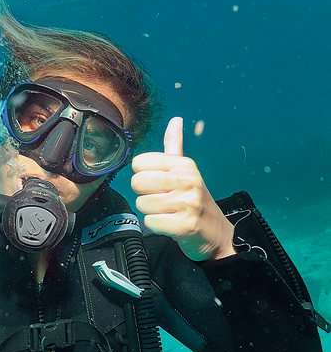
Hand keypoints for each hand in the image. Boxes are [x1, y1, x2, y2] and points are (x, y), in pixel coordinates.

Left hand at [130, 117, 234, 260]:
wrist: (215, 231)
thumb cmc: (193, 199)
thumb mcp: (186, 170)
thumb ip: (175, 145)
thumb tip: (175, 120)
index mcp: (184, 165)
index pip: (139, 163)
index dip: (143, 176)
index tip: (158, 183)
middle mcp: (187, 180)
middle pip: (137, 182)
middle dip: (144, 194)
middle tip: (162, 199)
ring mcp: (187, 203)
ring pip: (142, 204)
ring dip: (151, 211)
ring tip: (167, 211)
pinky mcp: (184, 225)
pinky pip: (150, 222)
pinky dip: (156, 226)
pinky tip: (170, 223)